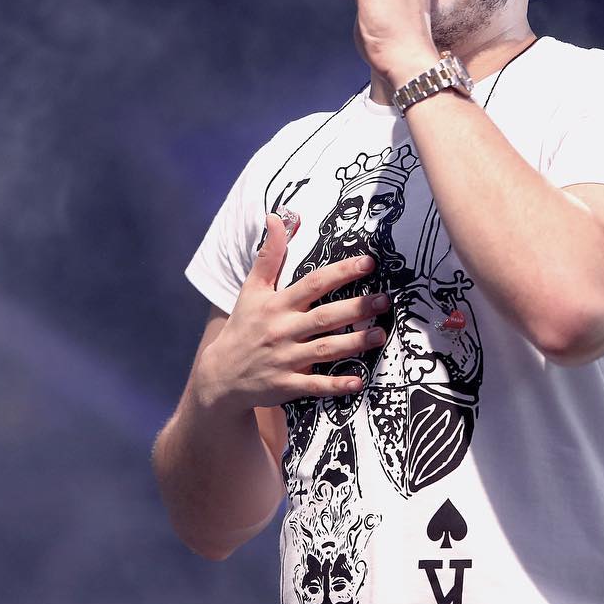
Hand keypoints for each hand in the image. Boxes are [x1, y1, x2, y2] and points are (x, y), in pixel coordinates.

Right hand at [193, 212, 389, 413]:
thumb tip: (276, 216)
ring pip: (324, 349)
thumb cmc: (244, 326)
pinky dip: (336, 385)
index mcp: (277, 305)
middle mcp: (283, 330)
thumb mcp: (252, 289)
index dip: (340, 272)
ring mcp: (286, 359)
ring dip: (354, 342)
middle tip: (384, 299)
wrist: (220, 375)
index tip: (368, 262)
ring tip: (379, 334)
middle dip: (355, 308)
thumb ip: (269, 254)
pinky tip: (359, 382)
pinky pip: (315, 386)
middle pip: (324, 317)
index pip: (313, 284)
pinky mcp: (287, 385)